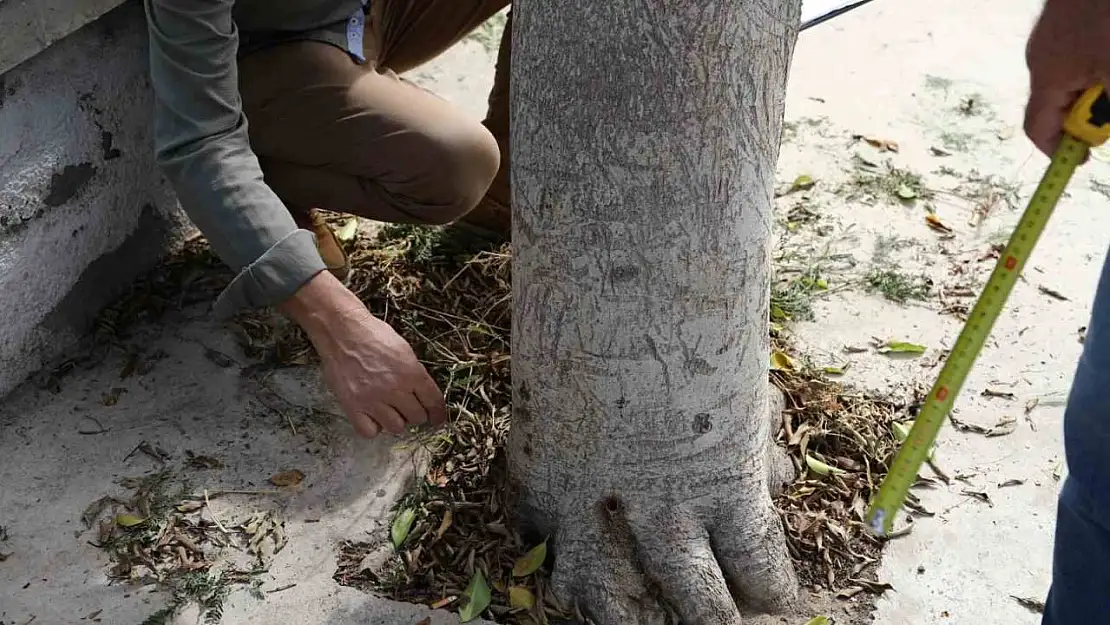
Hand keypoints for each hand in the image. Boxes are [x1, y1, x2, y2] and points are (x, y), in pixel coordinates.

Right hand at [279, 271, 447, 437]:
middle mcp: (395, 389)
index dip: (438, 413)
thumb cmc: (372, 334)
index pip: (433, 402)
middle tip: (409, 407)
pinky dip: (373, 427)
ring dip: (396, 421)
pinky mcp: (352, 405)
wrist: (342, 330)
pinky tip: (372, 416)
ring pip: (396, 427)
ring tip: (390, 410)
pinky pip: (369, 431)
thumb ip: (415, 373)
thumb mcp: (404, 349)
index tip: (437, 418)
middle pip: (417, 417)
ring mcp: (373, 399)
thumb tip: (423, 393)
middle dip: (416, 414)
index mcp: (412, 372)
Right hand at [1024, 0, 1109, 155]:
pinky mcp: (1070, 21)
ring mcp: (1053, 37)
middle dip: (1086, 115)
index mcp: (1045, 78)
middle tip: (1109, 114)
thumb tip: (1101, 135)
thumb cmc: (1104, 18)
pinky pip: (1080, 55)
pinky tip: (1107, 53)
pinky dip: (1097, 66)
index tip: (1082, 161)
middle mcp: (1041, 60)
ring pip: (1073, 78)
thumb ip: (1109, 111)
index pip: (1037, 129)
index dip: (1057, 151)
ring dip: (1097, 88)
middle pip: (1057, 104)